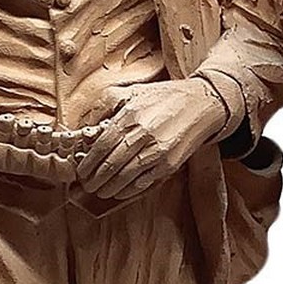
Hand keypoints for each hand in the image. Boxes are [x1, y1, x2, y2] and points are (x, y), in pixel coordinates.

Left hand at [76, 78, 226, 203]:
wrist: (202, 105)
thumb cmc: (165, 97)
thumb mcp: (133, 92)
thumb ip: (107, 105)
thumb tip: (88, 125)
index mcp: (131, 117)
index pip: (101, 147)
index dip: (88, 164)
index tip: (81, 172)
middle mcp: (143, 136)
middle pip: (111, 165)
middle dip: (95, 180)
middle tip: (87, 186)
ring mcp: (158, 152)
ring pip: (126, 178)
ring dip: (110, 188)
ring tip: (101, 191)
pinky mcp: (170, 164)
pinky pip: (144, 183)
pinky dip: (129, 190)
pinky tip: (121, 191)